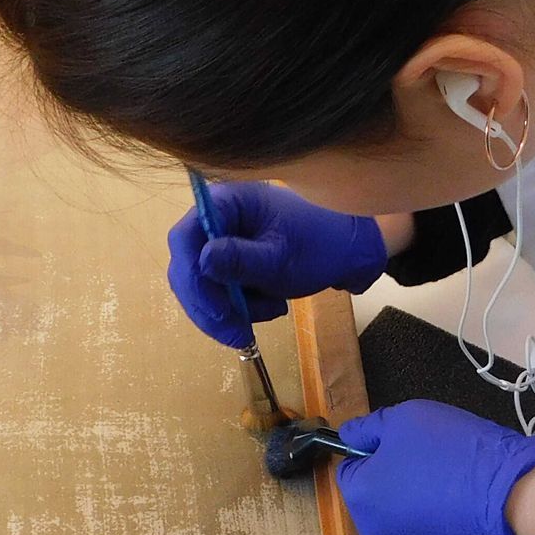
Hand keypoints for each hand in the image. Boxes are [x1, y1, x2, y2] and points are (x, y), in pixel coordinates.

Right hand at [166, 182, 388, 348]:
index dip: (193, 278)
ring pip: (203, 285)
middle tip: (238, 333)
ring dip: (230, 310)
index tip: (218, 311)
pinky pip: (220, 291)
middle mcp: (217, 218)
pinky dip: (241, 307)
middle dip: (211, 306)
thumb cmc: (320, 246)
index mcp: (227, 202)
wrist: (350, 252)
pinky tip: (271, 306)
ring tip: (271, 311)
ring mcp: (223, 240)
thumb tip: (201, 261)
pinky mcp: (232, 260)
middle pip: (188, 267)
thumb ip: (240, 261)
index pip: (184, 238)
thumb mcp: (280, 259)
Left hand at [333, 401, 534, 534]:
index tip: (403, 440)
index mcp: (361, 499)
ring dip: (416, 496)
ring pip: (402, 513)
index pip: (348, 467)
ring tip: (451, 478)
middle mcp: (375, 532)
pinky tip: (463, 501)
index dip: (373, 449)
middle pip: (375, 494)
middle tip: (430, 455)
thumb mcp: (407, 419)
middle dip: (394, 475)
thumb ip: (369, 428)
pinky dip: (438, 516)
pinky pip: (428, 530)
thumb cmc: (454, 453)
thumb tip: (348, 437)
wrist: (515, 500)